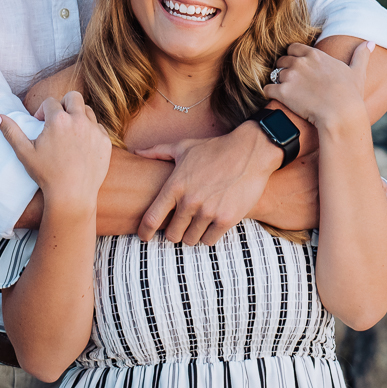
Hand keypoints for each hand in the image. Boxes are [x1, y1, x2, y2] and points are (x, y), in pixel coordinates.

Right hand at [0, 92, 111, 218]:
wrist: (72, 195)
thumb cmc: (46, 174)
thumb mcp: (24, 153)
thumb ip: (11, 131)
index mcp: (58, 120)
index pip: (50, 102)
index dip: (42, 110)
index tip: (40, 122)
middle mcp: (79, 120)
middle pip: (72, 97)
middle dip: (63, 104)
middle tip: (57, 119)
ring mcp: (95, 130)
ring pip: (87, 111)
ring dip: (78, 116)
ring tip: (69, 133)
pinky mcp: (105, 141)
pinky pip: (98, 127)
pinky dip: (90, 131)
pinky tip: (81, 145)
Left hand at [133, 125, 282, 244]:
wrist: (250, 152)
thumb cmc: (215, 149)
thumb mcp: (184, 147)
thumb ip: (157, 152)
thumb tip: (136, 151)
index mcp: (175, 186)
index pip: (151, 219)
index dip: (144, 232)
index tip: (144, 237)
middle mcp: (189, 201)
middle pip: (172, 235)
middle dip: (175, 232)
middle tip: (182, 225)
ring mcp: (208, 212)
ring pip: (190, 240)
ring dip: (193, 234)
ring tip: (198, 223)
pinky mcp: (226, 219)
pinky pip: (209, 241)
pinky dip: (209, 235)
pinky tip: (212, 224)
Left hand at [265, 41, 371, 130]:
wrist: (341, 114)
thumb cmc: (350, 95)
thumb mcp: (357, 72)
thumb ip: (360, 55)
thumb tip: (370, 42)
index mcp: (315, 55)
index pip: (293, 48)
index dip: (294, 57)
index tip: (298, 68)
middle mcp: (300, 62)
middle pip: (281, 60)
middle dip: (284, 69)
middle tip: (292, 82)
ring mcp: (290, 76)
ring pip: (274, 75)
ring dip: (278, 82)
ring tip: (287, 93)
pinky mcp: (282, 92)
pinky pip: (267, 89)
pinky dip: (269, 94)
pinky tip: (277, 100)